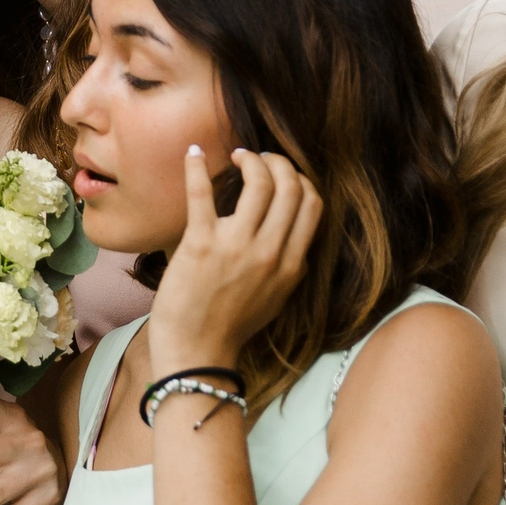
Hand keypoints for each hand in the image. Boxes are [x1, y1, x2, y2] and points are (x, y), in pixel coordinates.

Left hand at [150, 147, 320, 370]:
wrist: (196, 350)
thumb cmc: (231, 325)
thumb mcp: (276, 298)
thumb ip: (288, 267)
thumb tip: (293, 239)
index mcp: (291, 265)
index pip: (312, 205)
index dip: (301, 179)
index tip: (284, 174)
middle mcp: (270, 252)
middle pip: (291, 187)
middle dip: (278, 162)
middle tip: (258, 158)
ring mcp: (236, 247)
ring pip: (259, 183)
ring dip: (250, 160)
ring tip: (236, 157)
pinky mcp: (200, 244)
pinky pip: (202, 193)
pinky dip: (196, 167)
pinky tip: (193, 154)